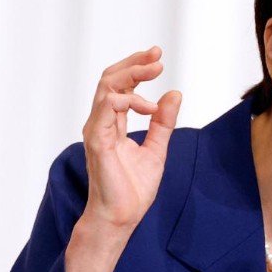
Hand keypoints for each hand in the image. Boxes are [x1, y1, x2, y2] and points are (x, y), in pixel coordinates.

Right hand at [81, 46, 181, 228]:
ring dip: (132, 74)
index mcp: (114, 123)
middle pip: (110, 80)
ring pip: (106, 88)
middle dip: (134, 63)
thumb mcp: (157, 148)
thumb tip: (174, 94)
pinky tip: (148, 105)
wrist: (122, 216)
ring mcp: (97, 131)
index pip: (120, 85)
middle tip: (157, 55)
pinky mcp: (98, 142)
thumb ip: (163, 122)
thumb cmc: (133, 188)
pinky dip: (127, 100)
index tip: (157, 56)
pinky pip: (105, 110)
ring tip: (156, 70)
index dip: (137, 67)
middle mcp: (101, 123)